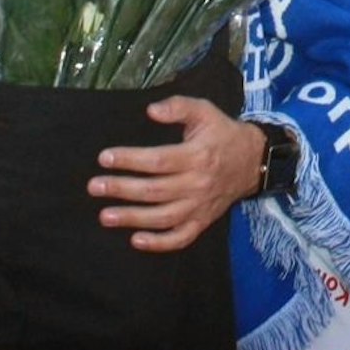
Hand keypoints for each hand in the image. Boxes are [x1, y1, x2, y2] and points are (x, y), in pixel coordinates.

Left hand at [88, 97, 264, 253]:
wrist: (254, 161)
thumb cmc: (222, 134)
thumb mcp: (205, 112)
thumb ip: (179, 107)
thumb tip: (151, 110)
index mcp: (197, 156)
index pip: (158, 161)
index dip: (130, 160)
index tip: (105, 158)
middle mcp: (198, 184)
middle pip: (155, 190)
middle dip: (122, 189)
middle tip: (95, 187)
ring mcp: (200, 206)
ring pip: (164, 217)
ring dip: (133, 218)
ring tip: (105, 215)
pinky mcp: (203, 221)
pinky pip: (181, 237)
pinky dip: (159, 243)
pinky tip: (136, 240)